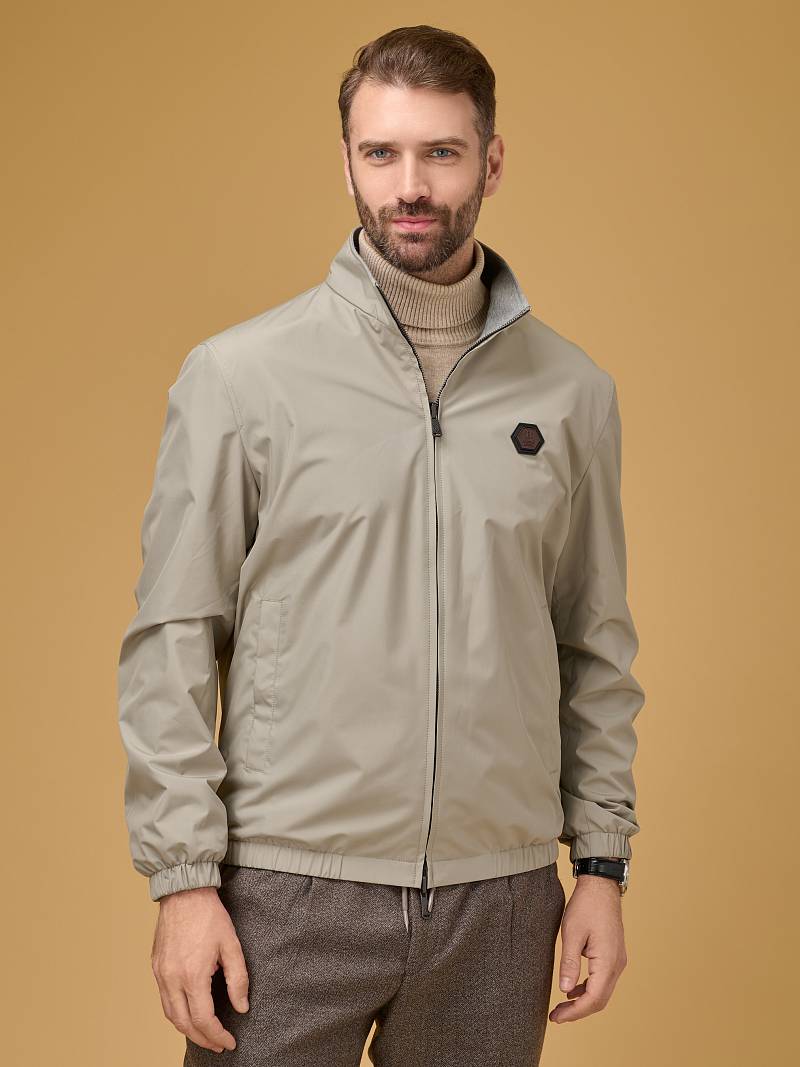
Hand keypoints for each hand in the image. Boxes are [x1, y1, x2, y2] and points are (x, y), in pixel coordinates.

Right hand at [151, 886, 249, 1052]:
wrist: (184, 892)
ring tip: (205, 1033)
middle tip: (219, 1044)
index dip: (217, 1035)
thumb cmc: (209, 915)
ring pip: (170, 1015)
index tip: (230, 1041)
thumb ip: (238, 979)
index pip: (204, 1019)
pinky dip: (176, 1013)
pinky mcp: (156, 967)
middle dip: (203, 1039)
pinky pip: (164, 1000)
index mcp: (193, 975)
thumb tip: (241, 1006)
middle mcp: (172, 979)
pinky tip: (189, 1012)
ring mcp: (160, 974)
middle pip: (184, 1024)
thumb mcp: (232, 945)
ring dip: (187, 1029)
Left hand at [549, 875, 627, 1023]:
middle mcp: (617, 965)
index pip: (593, 999)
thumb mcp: (572, 933)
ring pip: (602, 991)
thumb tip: (565, 990)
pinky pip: (603, 980)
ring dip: (583, 1001)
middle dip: (578, 1011)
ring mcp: (618, 960)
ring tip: (562, 1006)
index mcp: (608, 962)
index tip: (556, 1017)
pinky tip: (572, 989)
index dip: (574, 1012)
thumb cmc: (586, 906)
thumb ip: (569, 963)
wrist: (601, 886)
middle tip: (556, 1016)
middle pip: (599, 1000)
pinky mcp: (614, 955)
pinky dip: (588, 989)